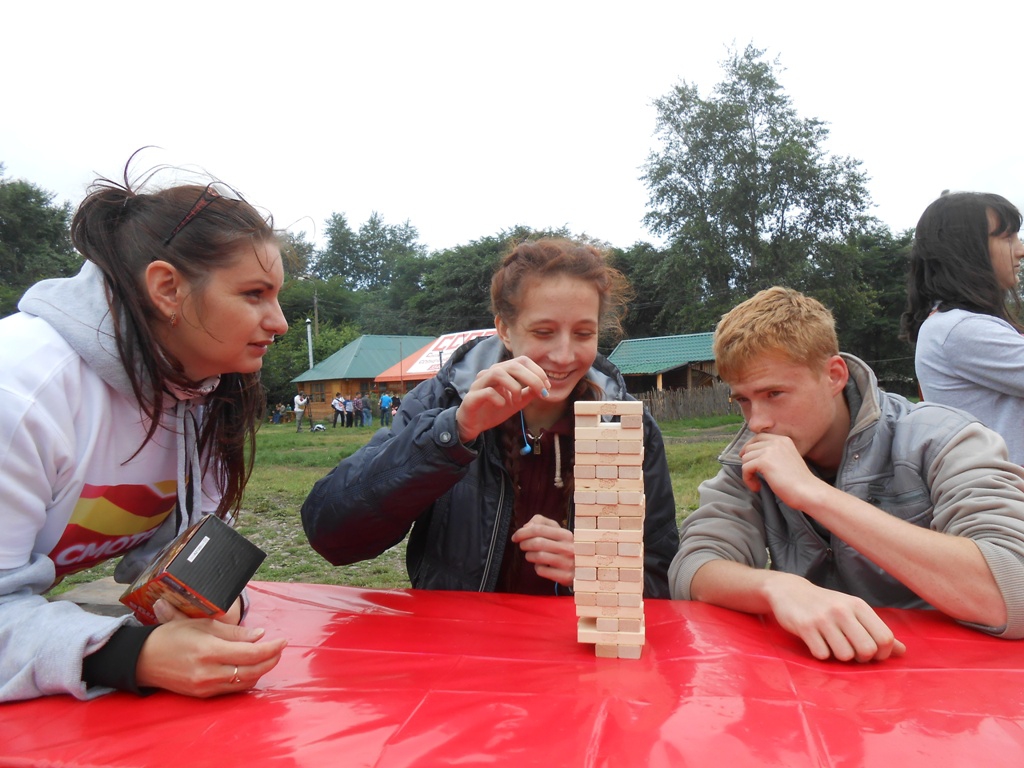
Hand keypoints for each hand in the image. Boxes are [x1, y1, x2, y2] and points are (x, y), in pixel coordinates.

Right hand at [138, 599, 286, 696]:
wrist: (143, 659)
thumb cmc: (172, 635)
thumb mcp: (203, 625)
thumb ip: (234, 632)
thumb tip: (260, 635)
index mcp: (209, 651)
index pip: (250, 653)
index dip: (271, 648)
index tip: (283, 640)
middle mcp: (208, 672)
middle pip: (252, 671)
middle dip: (271, 660)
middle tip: (280, 648)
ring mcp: (206, 686)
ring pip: (244, 682)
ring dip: (261, 670)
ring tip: (269, 655)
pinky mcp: (203, 695)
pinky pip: (232, 689)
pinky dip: (246, 678)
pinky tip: (251, 667)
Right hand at [455, 356, 549, 442]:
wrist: (473, 425)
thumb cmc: (494, 410)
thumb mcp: (517, 402)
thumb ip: (529, 393)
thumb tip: (544, 387)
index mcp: (502, 371)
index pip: (521, 361)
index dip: (537, 371)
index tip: (546, 387)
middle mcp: (490, 373)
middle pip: (513, 365)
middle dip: (532, 378)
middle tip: (541, 392)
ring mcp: (479, 384)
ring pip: (498, 373)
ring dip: (514, 386)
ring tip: (518, 400)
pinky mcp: (471, 397)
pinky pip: (486, 392)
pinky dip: (498, 398)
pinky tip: (502, 405)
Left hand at [510, 514, 574, 586]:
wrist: (584, 568)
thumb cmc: (564, 547)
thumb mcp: (557, 531)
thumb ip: (541, 523)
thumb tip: (526, 526)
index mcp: (566, 534)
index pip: (539, 529)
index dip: (523, 532)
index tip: (515, 537)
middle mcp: (569, 548)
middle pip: (537, 542)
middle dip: (524, 544)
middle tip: (522, 546)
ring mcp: (568, 563)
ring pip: (538, 557)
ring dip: (529, 556)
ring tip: (531, 555)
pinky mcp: (565, 576)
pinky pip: (541, 570)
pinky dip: (537, 568)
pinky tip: (542, 566)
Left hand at [739, 433, 820, 508]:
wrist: (807, 491)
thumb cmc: (798, 481)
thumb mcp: (787, 460)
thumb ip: (774, 454)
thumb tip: (752, 454)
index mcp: (783, 440)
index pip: (758, 437)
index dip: (749, 447)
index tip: (747, 459)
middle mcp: (777, 442)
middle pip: (749, 448)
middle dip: (748, 463)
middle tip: (753, 476)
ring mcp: (770, 450)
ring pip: (745, 458)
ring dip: (748, 473)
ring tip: (757, 484)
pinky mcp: (764, 461)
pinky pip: (745, 468)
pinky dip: (747, 479)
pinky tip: (757, 487)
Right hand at [765, 574, 906, 661]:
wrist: (789, 590)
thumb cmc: (825, 604)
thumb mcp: (852, 611)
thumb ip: (876, 630)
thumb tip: (902, 651)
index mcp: (858, 605)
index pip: (884, 638)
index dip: (882, 653)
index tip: (871, 653)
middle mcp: (842, 610)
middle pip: (867, 649)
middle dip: (861, 658)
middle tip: (852, 652)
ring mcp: (823, 618)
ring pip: (845, 655)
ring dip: (839, 656)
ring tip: (832, 645)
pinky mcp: (805, 627)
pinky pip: (822, 654)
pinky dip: (821, 654)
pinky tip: (816, 642)